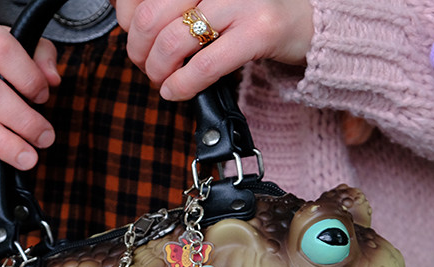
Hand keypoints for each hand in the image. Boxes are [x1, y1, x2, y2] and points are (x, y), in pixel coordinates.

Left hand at [115, 0, 313, 100]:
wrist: (307, 21)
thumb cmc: (249, 12)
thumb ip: (172, 6)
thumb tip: (126, 22)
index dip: (126, 18)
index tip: (131, 35)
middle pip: (150, 16)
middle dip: (139, 49)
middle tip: (145, 63)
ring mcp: (241, 2)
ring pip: (172, 42)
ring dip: (158, 70)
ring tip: (162, 79)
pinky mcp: (259, 32)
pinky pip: (204, 66)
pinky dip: (182, 85)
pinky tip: (176, 91)